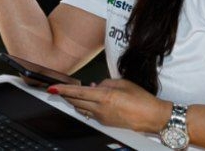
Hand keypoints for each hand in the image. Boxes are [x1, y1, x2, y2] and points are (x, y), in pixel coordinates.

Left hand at [49, 79, 170, 132]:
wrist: (152, 117)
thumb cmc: (141, 99)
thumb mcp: (122, 83)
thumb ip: (105, 83)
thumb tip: (94, 85)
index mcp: (104, 97)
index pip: (78, 93)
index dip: (63, 90)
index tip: (52, 88)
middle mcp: (101, 109)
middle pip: (76, 102)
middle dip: (66, 96)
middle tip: (58, 89)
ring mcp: (102, 118)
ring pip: (82, 108)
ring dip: (75, 101)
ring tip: (72, 94)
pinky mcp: (106, 123)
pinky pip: (90, 113)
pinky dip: (86, 106)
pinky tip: (89, 101)